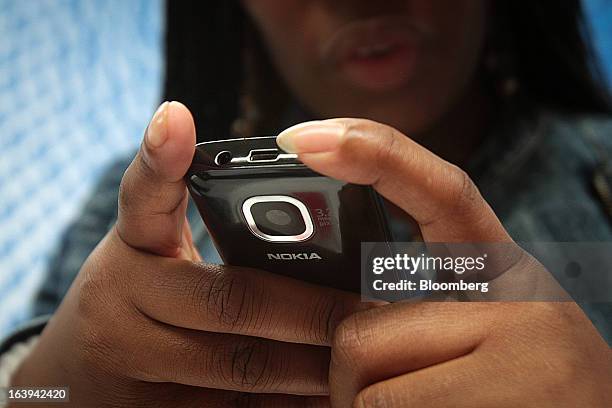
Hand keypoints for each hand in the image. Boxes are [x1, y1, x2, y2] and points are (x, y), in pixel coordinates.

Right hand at [10, 104, 368, 407]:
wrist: (78, 377)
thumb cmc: (139, 302)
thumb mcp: (158, 259)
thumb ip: (215, 238)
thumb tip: (310, 232)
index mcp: (132, 245)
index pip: (145, 195)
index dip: (161, 158)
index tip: (177, 118)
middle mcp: (118, 294)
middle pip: (230, 298)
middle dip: (310, 310)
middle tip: (368, 310)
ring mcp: (125, 357)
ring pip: (238, 365)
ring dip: (308, 365)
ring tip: (362, 355)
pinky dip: (283, 404)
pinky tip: (321, 396)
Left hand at [277, 119, 611, 406]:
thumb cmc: (532, 388)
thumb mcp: (486, 332)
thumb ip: (421, 312)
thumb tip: (335, 314)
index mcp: (505, 273)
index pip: (440, 191)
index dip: (372, 153)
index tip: (304, 135)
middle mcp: (521, 303)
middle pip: (360, 333)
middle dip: (353, 377)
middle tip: (392, 393)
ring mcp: (526, 359)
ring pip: (367, 389)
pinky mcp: (515, 404)